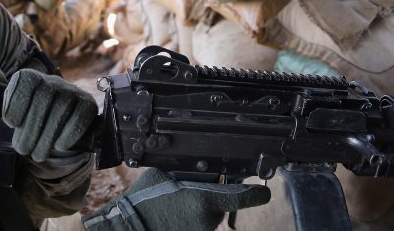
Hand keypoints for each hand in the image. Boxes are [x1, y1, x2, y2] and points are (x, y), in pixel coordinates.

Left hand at [2, 69, 96, 162]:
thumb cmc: (33, 117)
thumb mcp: (16, 111)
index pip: (25, 83)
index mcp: (32, 78)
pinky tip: (59, 146)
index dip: (16, 106)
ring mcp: (72, 90)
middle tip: (24, 150)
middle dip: (30, 131)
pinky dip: (69, 134)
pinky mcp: (88, 102)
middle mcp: (53, 80)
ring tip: (38, 155)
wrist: (60, 116)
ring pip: (60, 112)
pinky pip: (80, 117)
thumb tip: (13, 123)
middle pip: (42, 101)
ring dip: (47, 139)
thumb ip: (10, 112)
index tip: (12, 125)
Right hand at [82, 168, 270, 230]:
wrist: (128, 229)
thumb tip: (192, 168)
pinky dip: (189, 220)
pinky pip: (197, 226)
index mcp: (204, 200)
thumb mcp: (162, 176)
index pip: (243, 198)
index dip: (256, 195)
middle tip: (187, 192)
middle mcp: (208, 220)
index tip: (265, 193)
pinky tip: (172, 215)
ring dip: (197, 209)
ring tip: (173, 205)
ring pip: (208, 217)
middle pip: (220, 205)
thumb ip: (183, 172)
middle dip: (210, 197)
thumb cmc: (143, 202)